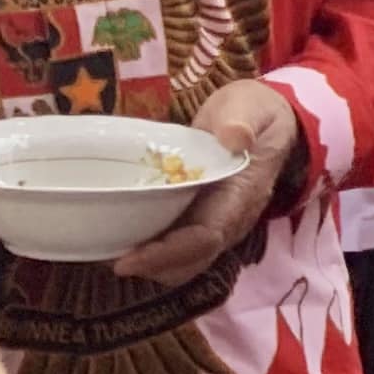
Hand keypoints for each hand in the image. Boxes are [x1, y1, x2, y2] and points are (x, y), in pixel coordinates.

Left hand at [115, 79, 302, 287]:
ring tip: (109, 253)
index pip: (206, 237)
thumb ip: (241, 120)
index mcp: (243, 194)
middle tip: (107, 258)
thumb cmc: (253, 111)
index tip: (127, 260)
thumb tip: (234, 137)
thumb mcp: (248, 106)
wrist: (266, 120)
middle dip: (153, 267)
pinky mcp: (204, 220)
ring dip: (151, 265)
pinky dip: (153, 254)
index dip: (167, 253)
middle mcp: (233, 219)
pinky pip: (181, 250)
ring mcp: (220, 223)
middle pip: (193, 260)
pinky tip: (124, 240)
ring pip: (187, 262)